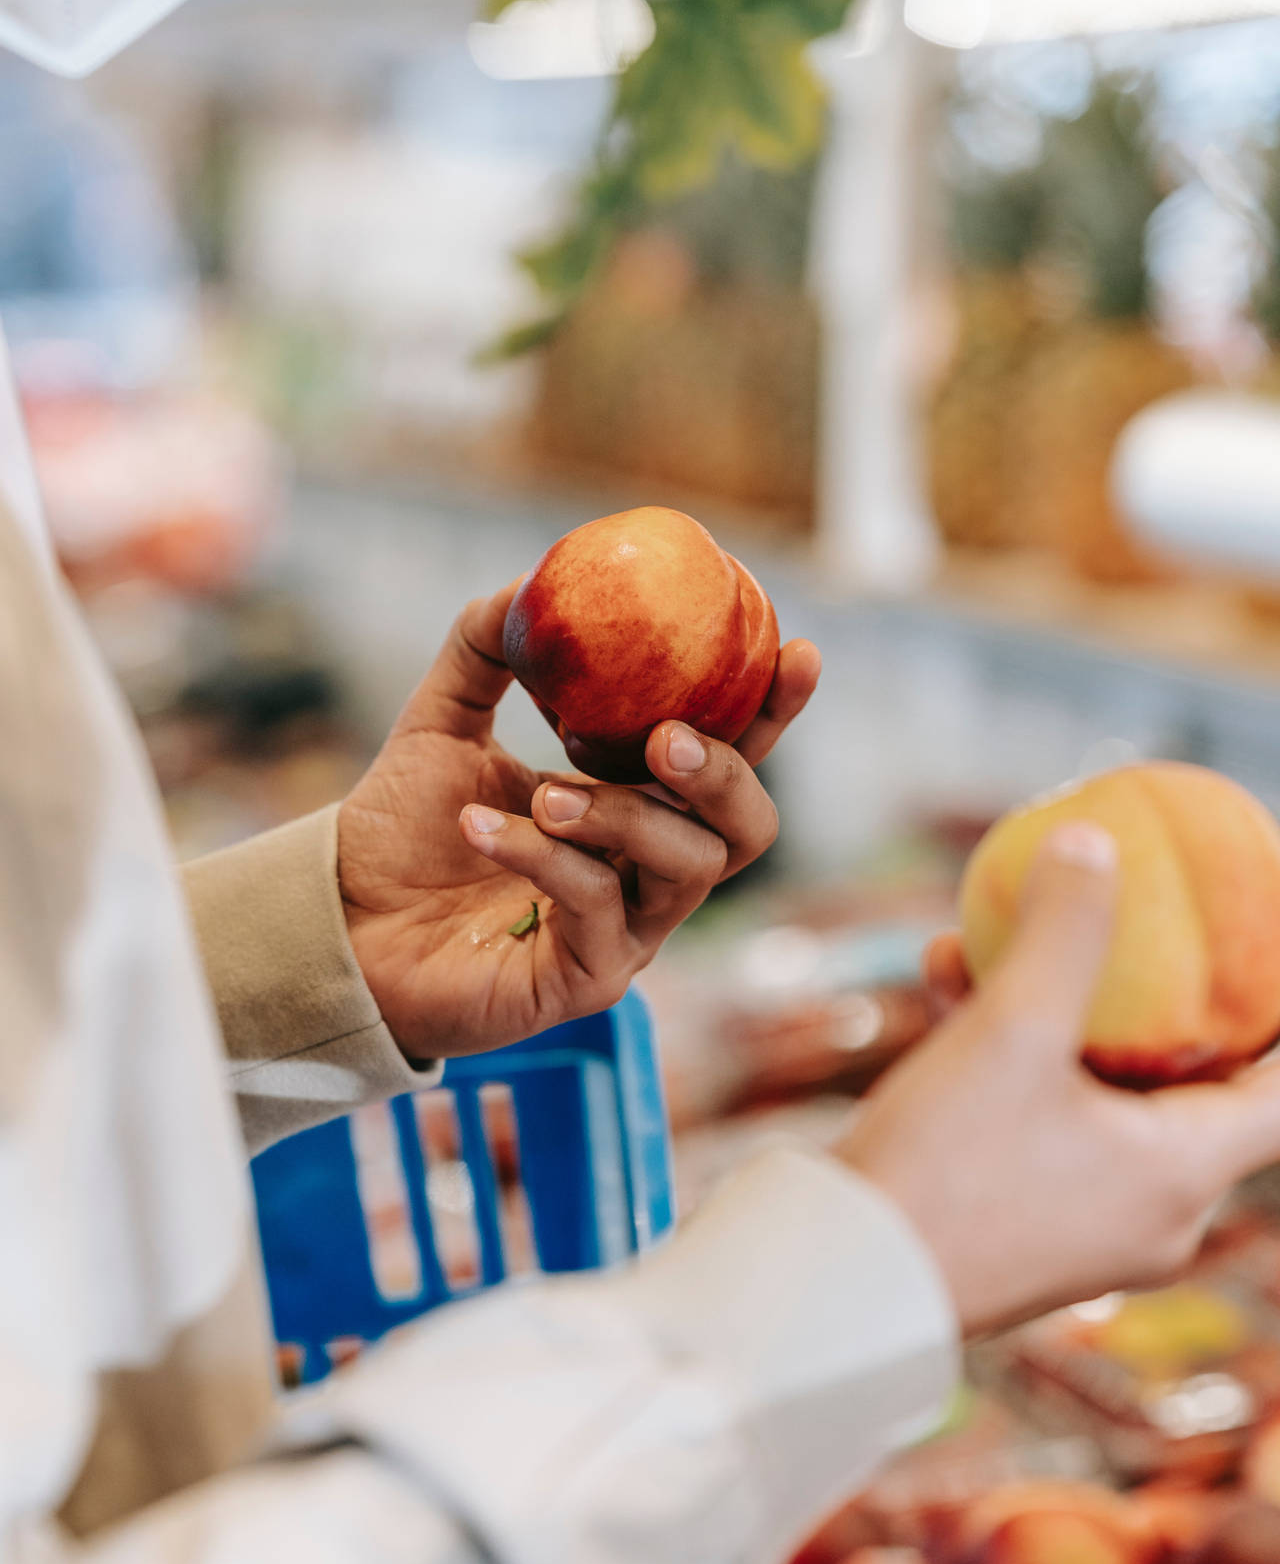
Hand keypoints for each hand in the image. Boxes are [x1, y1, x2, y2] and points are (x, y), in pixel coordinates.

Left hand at [337, 582, 820, 1061]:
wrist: (341, 921)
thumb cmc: (404, 832)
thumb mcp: (443, 722)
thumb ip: (486, 650)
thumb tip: (530, 582)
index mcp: (636, 810)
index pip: (732, 760)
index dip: (773, 711)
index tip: (796, 651)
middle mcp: (648, 876)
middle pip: (747, 831)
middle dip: (724, 775)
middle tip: (666, 740)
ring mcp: (625, 935)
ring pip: (685, 870)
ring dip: (622, 817)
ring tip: (545, 792)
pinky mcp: (585, 981)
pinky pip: (597, 908)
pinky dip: (542, 855)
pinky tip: (481, 825)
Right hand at [835, 823, 1279, 1336]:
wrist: (838, 1283)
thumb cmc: (944, 1166)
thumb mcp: (1011, 1030)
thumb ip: (1064, 931)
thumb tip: (1093, 840)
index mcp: (1181, 1176)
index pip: (1279, 1092)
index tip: (1264, 952)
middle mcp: (1150, 1210)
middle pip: (1191, 1084)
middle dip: (1160, 996)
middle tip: (1159, 927)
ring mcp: (1083, 1223)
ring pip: (1099, 1091)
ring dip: (1061, 1009)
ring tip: (1007, 931)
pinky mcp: (1018, 1222)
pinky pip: (1040, 1117)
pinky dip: (1012, 1053)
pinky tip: (947, 976)